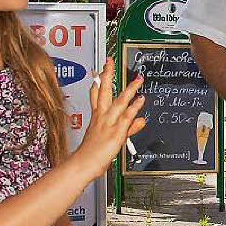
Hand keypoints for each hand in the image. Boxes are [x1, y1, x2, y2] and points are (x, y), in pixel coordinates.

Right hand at [73, 58, 145, 177]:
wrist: (84, 164)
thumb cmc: (92, 154)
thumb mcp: (112, 138)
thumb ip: (130, 127)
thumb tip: (141, 120)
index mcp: (97, 118)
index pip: (96, 96)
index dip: (98, 83)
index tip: (98, 72)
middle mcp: (102, 117)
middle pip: (104, 91)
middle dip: (107, 75)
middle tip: (109, 61)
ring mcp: (108, 122)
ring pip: (119, 101)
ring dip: (129, 89)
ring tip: (138, 79)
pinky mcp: (116, 130)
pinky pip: (126, 116)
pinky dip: (134, 107)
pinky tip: (140, 99)